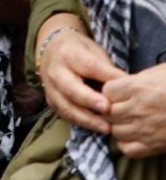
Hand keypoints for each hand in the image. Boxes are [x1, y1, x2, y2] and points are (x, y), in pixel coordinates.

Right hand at [39, 15, 122, 135]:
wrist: (52, 51)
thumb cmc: (80, 53)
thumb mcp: (95, 53)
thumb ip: (108, 70)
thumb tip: (129, 86)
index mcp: (69, 54)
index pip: (87, 66)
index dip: (102, 79)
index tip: (117, 92)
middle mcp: (55, 71)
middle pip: (70, 88)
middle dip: (89, 101)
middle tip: (107, 110)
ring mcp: (50, 88)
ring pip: (65, 106)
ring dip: (86, 119)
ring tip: (106, 128)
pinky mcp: (51, 101)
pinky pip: (65, 115)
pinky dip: (81, 123)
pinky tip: (96, 128)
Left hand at [106, 64, 165, 157]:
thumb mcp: (163, 72)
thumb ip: (142, 78)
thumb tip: (127, 81)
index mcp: (139, 87)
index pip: (107, 91)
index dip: (112, 92)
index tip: (118, 93)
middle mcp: (138, 109)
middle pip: (108, 113)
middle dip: (113, 110)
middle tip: (123, 108)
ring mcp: (145, 129)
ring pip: (115, 131)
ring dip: (120, 127)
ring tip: (130, 122)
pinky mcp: (155, 146)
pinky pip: (127, 149)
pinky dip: (127, 144)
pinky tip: (136, 136)